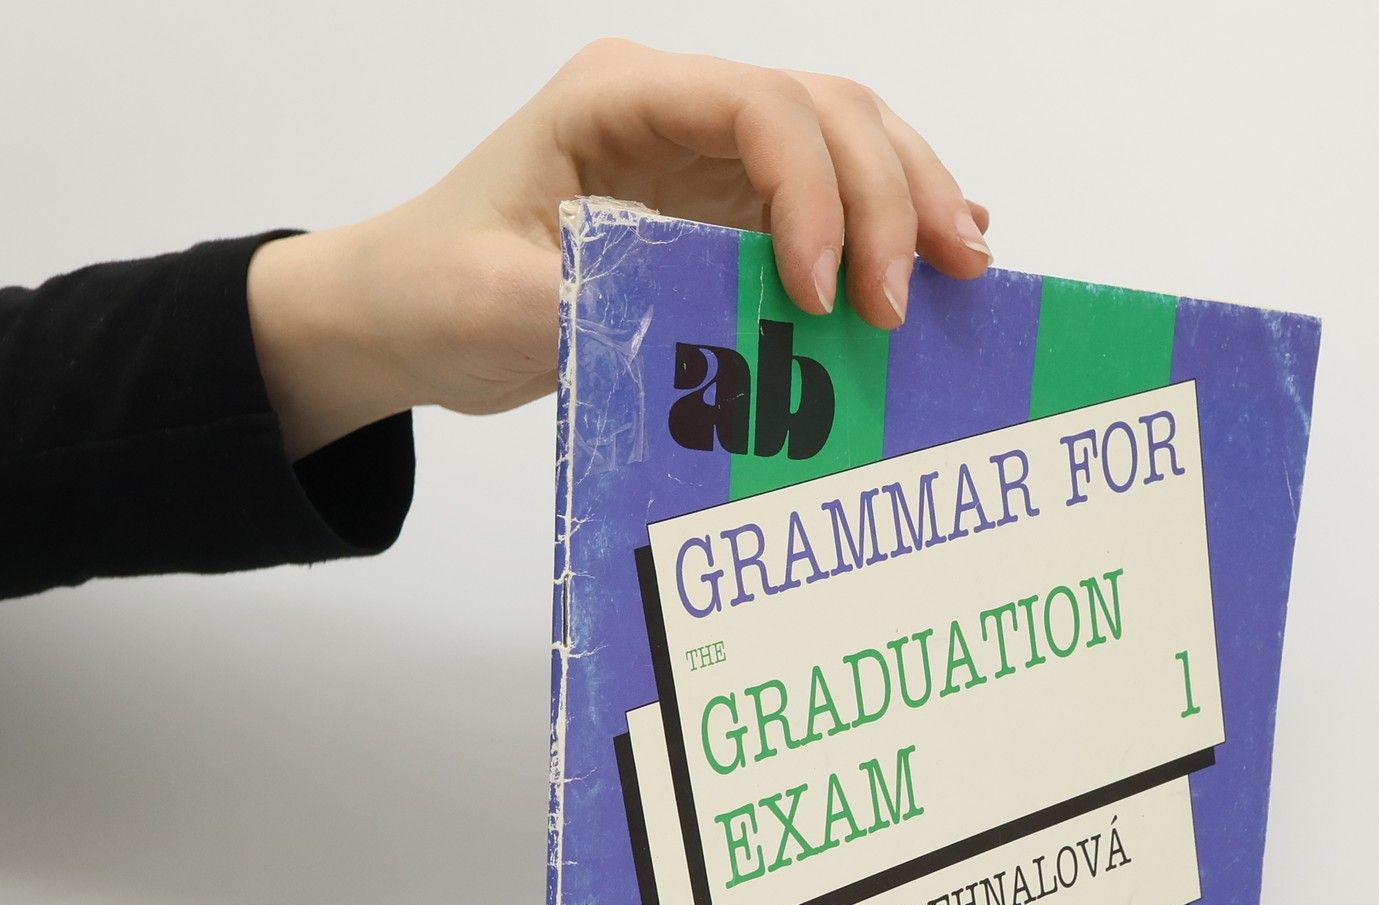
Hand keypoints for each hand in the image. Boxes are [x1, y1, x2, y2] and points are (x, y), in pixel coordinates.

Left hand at [248, 39, 992, 459]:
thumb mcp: (497, 303)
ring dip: (915, 201)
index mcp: (620, 99)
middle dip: (892, 196)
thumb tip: (714, 332)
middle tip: (918, 298)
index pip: (758, 108)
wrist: (409, 311)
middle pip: (828, 112)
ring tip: (969, 270)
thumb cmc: (437, 287)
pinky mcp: (729, 211)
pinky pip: (833, 200)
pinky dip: (892, 224)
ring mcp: (711, 157)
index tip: (821, 297)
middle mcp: (679, 109)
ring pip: (849, 143)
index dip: (815, 192)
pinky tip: (948, 255)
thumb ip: (597, 304)